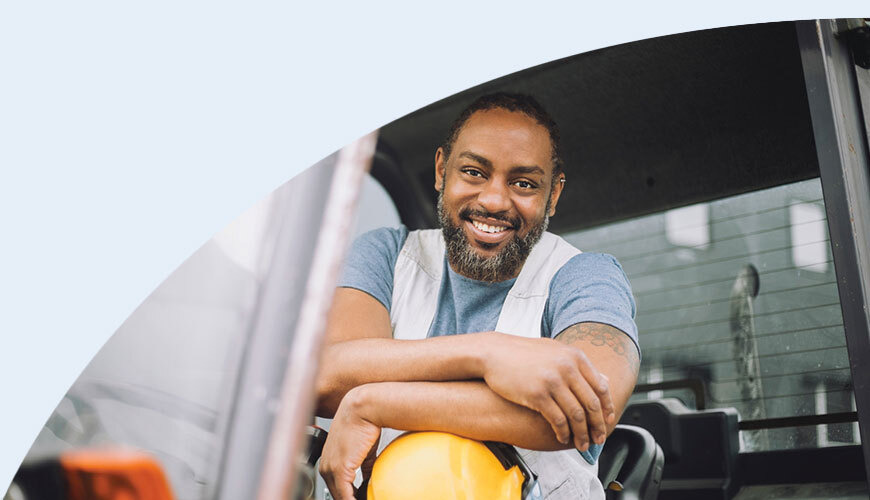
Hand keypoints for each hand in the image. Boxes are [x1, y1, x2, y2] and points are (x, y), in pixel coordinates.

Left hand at [319, 387, 381, 499]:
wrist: (362, 409)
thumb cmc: (362, 422)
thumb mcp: (363, 450)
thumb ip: (364, 467)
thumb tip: (371, 479)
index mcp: (328, 462)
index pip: (336, 489)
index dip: (349, 497)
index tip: (360, 497)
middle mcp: (325, 467)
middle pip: (336, 496)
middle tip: (365, 499)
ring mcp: (331, 469)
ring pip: (339, 497)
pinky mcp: (340, 469)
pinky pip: (345, 496)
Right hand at [480, 333, 614, 450]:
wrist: (494, 352)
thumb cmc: (523, 353)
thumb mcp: (555, 351)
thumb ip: (579, 365)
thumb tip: (604, 380)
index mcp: (575, 356)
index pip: (601, 387)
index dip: (607, 408)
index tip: (608, 421)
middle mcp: (567, 367)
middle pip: (591, 404)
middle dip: (598, 425)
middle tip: (599, 439)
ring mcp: (552, 381)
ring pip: (576, 415)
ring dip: (581, 434)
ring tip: (581, 444)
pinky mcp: (537, 394)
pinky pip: (557, 420)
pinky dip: (563, 432)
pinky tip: (562, 437)